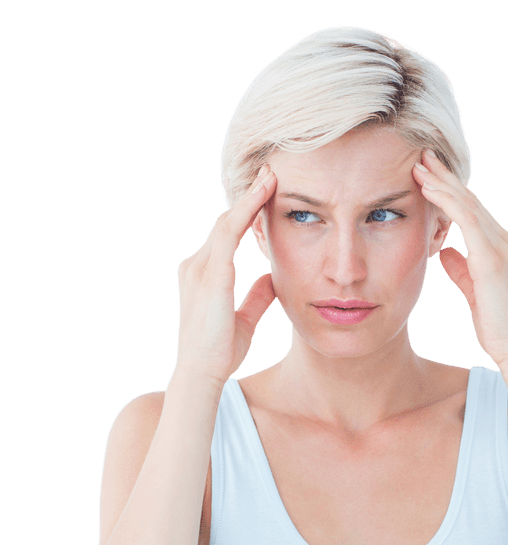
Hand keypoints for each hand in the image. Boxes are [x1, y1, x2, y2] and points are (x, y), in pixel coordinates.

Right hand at [174, 165, 277, 387]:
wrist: (202, 372)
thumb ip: (256, 297)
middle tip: (270, 172)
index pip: (228, 234)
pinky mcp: (212, 276)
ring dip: (250, 198)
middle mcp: (198, 266)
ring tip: (270, 176)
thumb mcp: (245, 319)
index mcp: (204, 274)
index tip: (266, 193)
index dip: (247, 212)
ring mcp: (201, 269)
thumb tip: (272, 279)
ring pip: (228, 222)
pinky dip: (246, 213)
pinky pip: (229, 235)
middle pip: (227, 221)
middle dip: (249, 197)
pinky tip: (262, 197)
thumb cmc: (220, 351)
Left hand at [412, 150, 507, 370]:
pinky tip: (429, 190)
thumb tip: (445, 252)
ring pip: (467, 203)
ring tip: (420, 166)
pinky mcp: (492, 258)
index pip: (472, 211)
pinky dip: (447, 202)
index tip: (428, 176)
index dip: (450, 191)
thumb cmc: (498, 326)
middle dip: (445, 177)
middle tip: (422, 156)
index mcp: (498, 247)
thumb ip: (461, 270)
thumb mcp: (473, 292)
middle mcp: (502, 240)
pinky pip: (467, 220)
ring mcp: (499, 247)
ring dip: (442, 183)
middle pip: (470, 199)